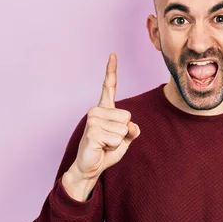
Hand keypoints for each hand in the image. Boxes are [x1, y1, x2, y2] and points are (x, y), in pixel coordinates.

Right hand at [68, 53, 140, 183]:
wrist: (91, 167)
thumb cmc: (107, 151)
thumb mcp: (125, 138)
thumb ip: (132, 130)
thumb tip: (131, 126)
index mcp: (104, 109)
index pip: (109, 86)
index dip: (111, 70)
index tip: (112, 54)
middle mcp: (96, 110)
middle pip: (128, 116)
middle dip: (124, 132)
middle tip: (110, 140)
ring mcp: (92, 120)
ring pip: (123, 128)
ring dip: (118, 141)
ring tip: (105, 144)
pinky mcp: (92, 132)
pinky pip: (117, 138)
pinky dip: (114, 147)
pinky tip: (102, 148)